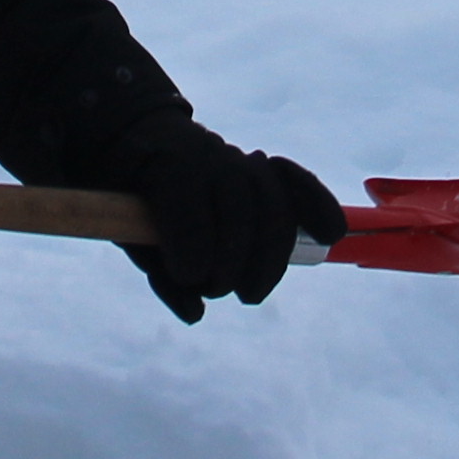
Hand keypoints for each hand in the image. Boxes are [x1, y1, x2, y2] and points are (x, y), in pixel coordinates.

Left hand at [107, 118, 344, 320]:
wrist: (142, 145)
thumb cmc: (133, 202)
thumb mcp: (128, 237)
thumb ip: (160, 273)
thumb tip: (196, 313)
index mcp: (161, 163)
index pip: (186, 196)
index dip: (191, 244)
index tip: (188, 278)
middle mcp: (205, 152)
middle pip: (237, 205)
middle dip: (231, 260)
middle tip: (218, 290)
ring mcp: (236, 157)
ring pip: (271, 201)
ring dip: (268, 256)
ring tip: (251, 293)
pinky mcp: (262, 167)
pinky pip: (297, 182)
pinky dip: (316, 204)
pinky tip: (330, 233)